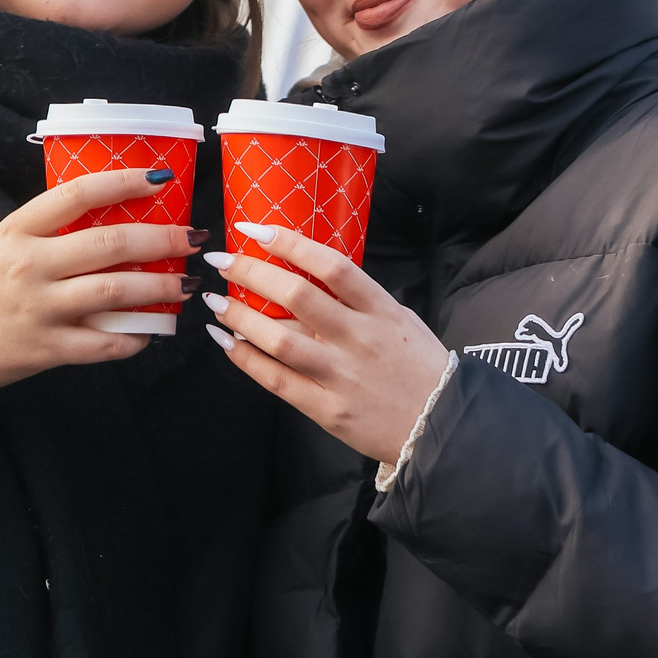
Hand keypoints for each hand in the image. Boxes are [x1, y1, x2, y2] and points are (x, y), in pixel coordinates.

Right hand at [0, 166, 203, 402]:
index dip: (123, 182)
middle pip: (109, 244)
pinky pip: (104, 343)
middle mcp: (30, 266)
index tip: (159, 178)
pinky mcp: (47, 349)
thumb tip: (108, 219)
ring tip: (185, 284)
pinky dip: (135, 338)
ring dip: (160, 288)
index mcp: (17, 231)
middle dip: (161, 239)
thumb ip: (46, 232)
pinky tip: (151, 332)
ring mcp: (40, 309)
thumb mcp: (1, 245)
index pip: (77, 195)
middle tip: (190, 238)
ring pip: (115, 293)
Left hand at [201, 223, 449, 464]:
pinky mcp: (327, 409)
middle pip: (297, 296)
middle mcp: (360, 339)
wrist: (442, 427)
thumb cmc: (418, 367)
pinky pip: (276, 380)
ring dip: (239, 316)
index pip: (332, 266)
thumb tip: (308, 272)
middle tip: (224, 259)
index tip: (258, 230)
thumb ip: (358, 299)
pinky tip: (225, 340)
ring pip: (279, 339)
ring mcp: (342, 375)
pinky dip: (245, 358)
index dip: (291, 244)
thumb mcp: (399, 320)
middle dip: (252, 273)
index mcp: (381, 311)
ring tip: (215, 300)